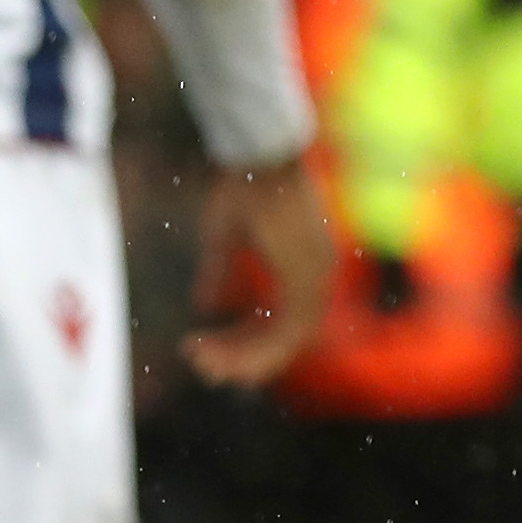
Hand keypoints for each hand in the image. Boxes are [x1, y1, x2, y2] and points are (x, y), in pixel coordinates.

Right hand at [181, 160, 338, 388]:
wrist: (257, 154)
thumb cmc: (244, 186)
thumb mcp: (225, 237)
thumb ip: (221, 272)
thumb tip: (206, 304)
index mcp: (306, 265)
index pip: (284, 322)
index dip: (247, 344)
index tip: (207, 351)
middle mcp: (319, 274)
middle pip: (287, 340)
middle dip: (243, 360)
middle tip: (202, 368)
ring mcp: (317, 276)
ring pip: (287, 342)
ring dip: (243, 360)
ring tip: (202, 364)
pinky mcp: (307, 276)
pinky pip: (286, 332)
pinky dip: (252, 348)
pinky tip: (213, 351)